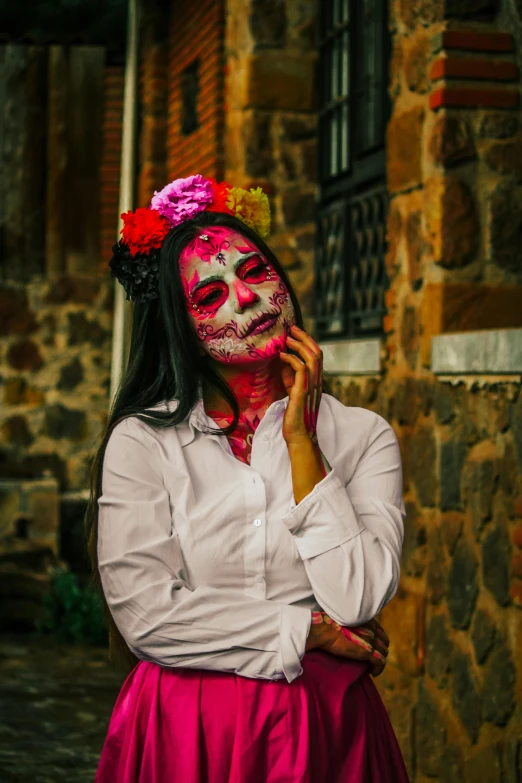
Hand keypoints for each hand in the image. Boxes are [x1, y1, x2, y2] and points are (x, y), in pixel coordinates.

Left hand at [280, 325, 322, 445]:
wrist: (298, 435)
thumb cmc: (294, 416)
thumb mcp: (293, 392)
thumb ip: (291, 379)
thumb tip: (284, 364)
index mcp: (316, 381)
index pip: (317, 356)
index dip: (308, 342)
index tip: (296, 333)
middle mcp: (317, 382)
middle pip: (317, 353)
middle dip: (305, 338)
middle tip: (292, 329)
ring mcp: (311, 387)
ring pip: (312, 358)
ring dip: (299, 346)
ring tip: (287, 339)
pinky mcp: (302, 392)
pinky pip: (301, 370)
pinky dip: (292, 359)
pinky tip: (282, 356)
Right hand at [306, 612, 389, 677]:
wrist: (323, 630)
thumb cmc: (327, 625)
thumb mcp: (345, 619)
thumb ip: (353, 624)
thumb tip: (351, 632)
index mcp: (366, 619)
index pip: (380, 632)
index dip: (377, 641)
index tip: (371, 649)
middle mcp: (372, 628)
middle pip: (384, 642)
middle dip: (380, 651)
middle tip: (370, 659)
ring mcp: (371, 639)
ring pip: (384, 653)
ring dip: (378, 662)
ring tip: (369, 667)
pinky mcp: (368, 651)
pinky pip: (380, 662)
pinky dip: (378, 669)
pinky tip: (371, 673)